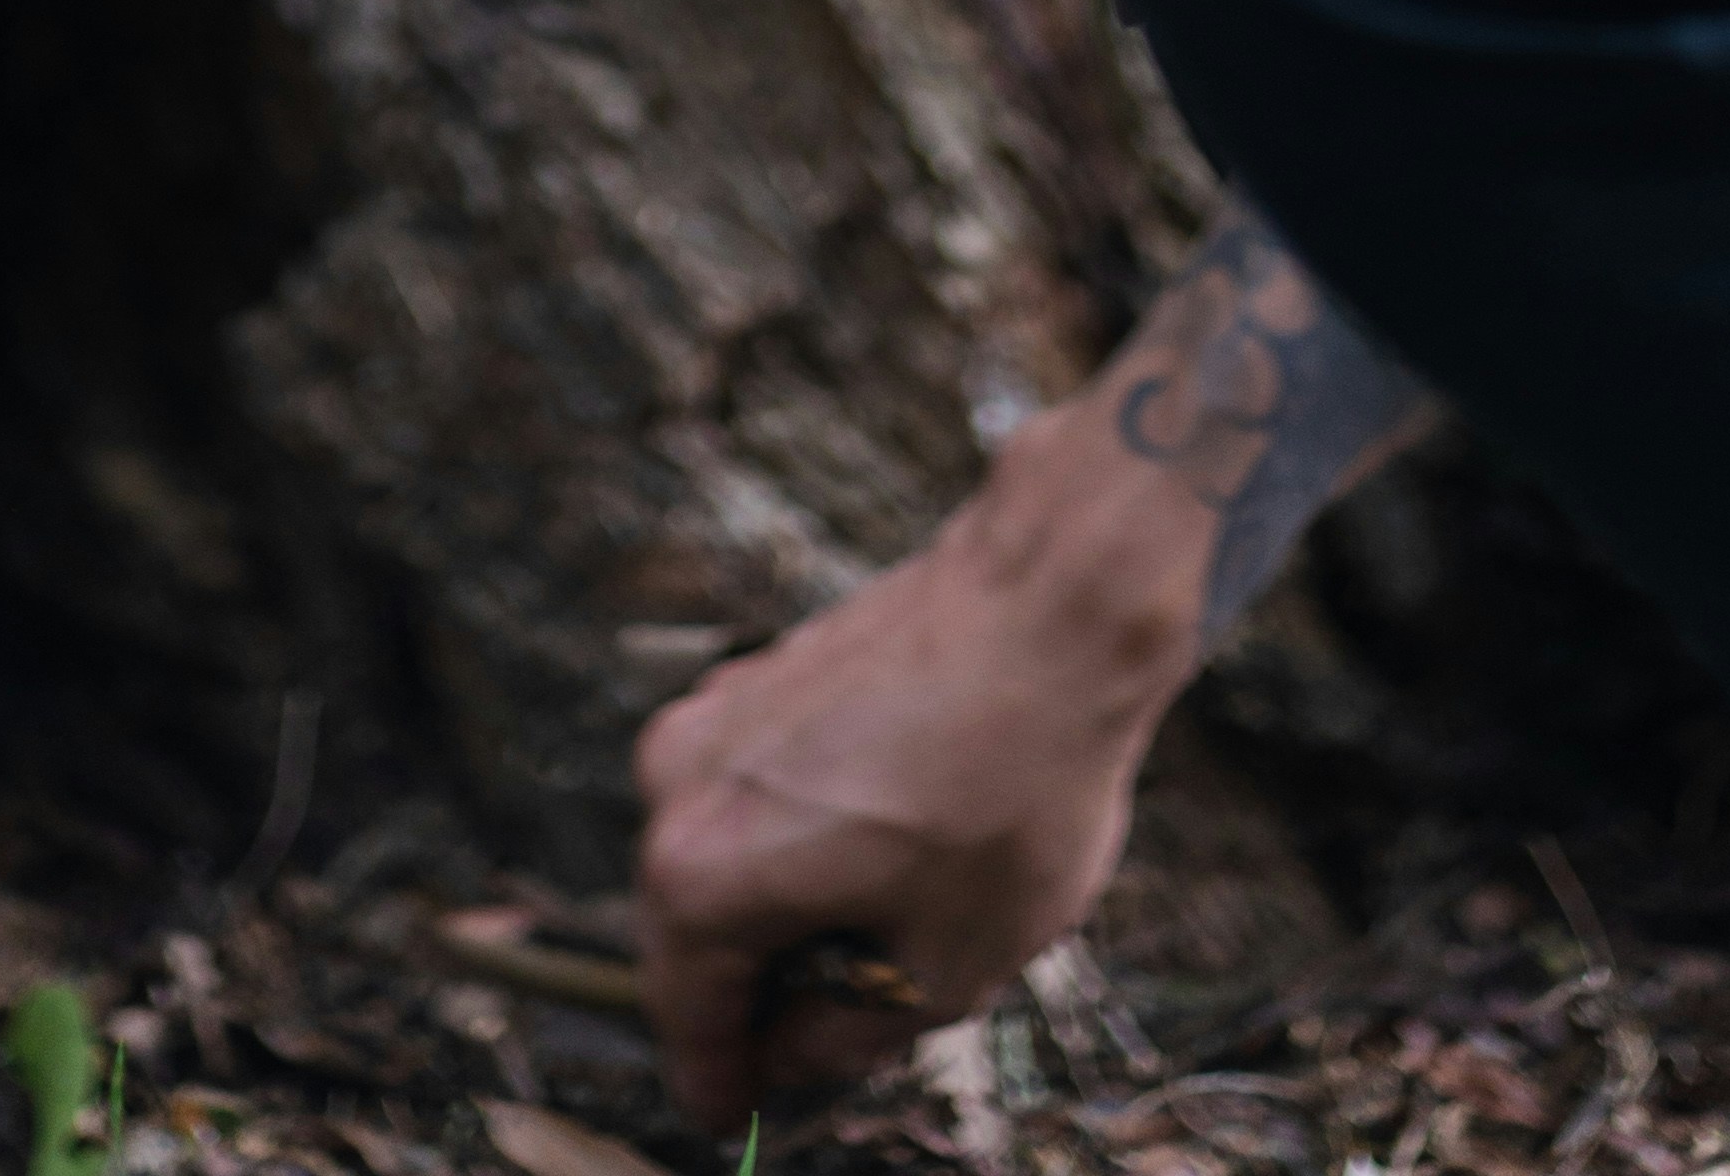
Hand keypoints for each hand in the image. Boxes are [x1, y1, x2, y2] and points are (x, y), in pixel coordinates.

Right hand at [630, 493, 1181, 1125]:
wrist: (1050, 606)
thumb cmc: (1009, 786)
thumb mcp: (948, 970)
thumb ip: (848, 1036)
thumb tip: (795, 1052)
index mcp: (702, 875)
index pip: (688, 1021)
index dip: (723, 1086)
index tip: (739, 1122)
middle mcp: (678, 784)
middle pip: (699, 937)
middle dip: (762, 994)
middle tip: (839, 1036)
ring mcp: (713, 714)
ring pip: (728, 860)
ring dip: (785, 910)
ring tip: (894, 928)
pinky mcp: (758, 674)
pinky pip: (756, 794)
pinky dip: (801, 840)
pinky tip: (892, 846)